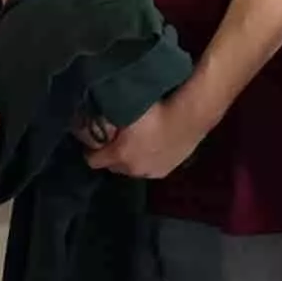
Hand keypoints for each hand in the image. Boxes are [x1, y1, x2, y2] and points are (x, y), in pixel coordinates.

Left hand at [86, 96, 210, 180]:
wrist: (189, 116)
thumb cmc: (155, 108)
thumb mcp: (125, 108)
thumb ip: (106, 117)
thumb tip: (92, 116)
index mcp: (119, 156)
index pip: (92, 160)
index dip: (91, 149)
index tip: (94, 139)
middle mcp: (133, 170)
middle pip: (113, 166)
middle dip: (112, 155)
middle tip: (115, 138)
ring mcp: (151, 172)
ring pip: (132, 168)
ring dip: (131, 158)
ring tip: (136, 141)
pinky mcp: (167, 170)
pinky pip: (149, 168)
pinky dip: (147, 159)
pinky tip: (152, 146)